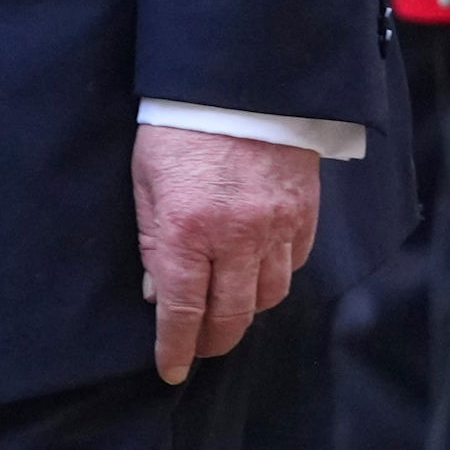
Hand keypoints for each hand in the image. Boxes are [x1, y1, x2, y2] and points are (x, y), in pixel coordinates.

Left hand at [133, 122, 319, 384]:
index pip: (183, 312)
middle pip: (232, 316)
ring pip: (268, 297)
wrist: (237, 78)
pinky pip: (294, 264)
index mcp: (187, 229)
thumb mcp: (145, 178)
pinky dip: (275, 276)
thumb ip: (152, 239)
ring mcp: (276, 226)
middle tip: (199, 347)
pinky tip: (258, 271)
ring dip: (246, 311)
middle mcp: (236, 237)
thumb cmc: (178, 124)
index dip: (176, 349)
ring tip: (228, 309)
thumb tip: (157, 291)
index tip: (170, 370)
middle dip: (213, 341)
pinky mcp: (304, 212)